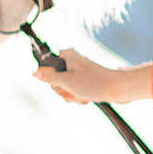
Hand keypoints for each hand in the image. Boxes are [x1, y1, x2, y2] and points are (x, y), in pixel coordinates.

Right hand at [28, 42, 152, 107]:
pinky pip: (77, 91)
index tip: (59, 82)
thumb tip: (34, 72)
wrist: (118, 89)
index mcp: (68, 55)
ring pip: (66, 88)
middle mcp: (74, 62)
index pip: (47, 65)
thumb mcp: (66, 81)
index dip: (51, 78)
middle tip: (73, 90)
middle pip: (56, 79)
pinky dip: (80, 97)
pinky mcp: (88, 81)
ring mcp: (81, 72)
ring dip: (73, 95)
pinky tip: (88, 98)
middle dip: (63, 90)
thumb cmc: (94, 83)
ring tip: (83, 94)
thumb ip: (49, 77)